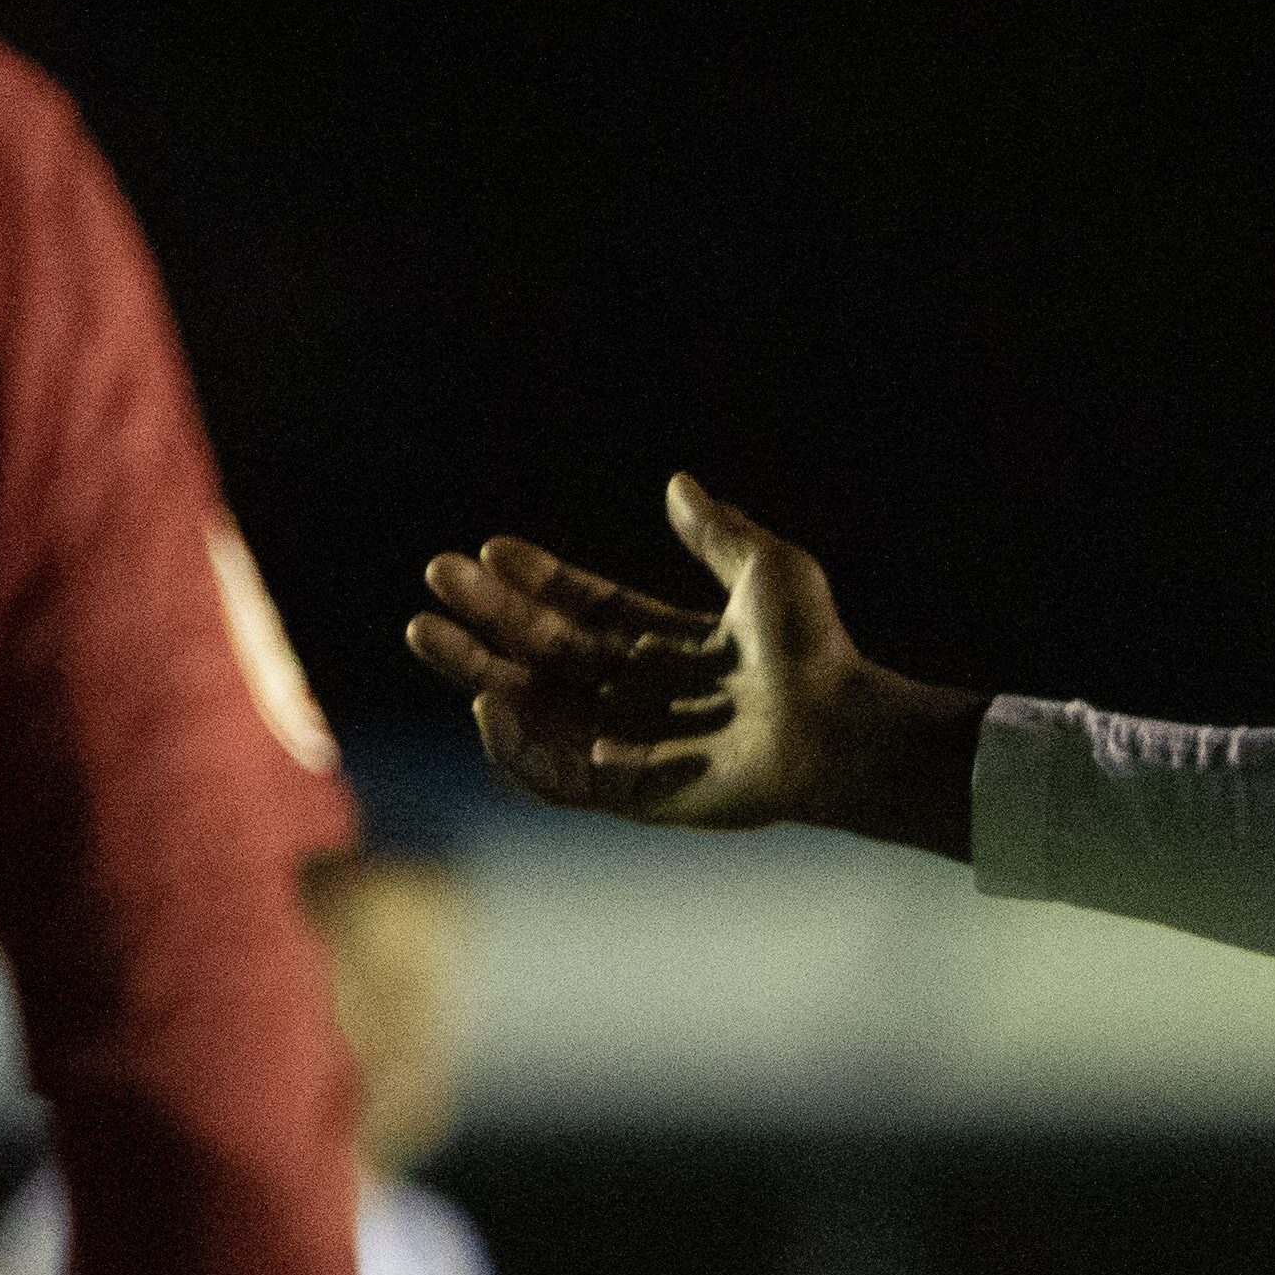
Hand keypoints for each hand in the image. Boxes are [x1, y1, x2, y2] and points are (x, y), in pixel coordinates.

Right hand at [405, 472, 978, 854]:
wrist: (842, 726)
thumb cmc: (815, 651)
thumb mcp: (768, 572)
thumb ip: (718, 532)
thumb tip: (679, 482)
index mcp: (663, 642)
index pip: (580, 609)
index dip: (533, 581)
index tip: (487, 550)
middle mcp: (639, 691)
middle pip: (542, 655)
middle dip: (484, 622)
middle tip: (433, 586)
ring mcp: (632, 741)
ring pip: (533, 710)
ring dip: (479, 673)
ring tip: (432, 634)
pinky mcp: (633, 792)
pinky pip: (556, 775)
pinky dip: (516, 746)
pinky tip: (487, 702)